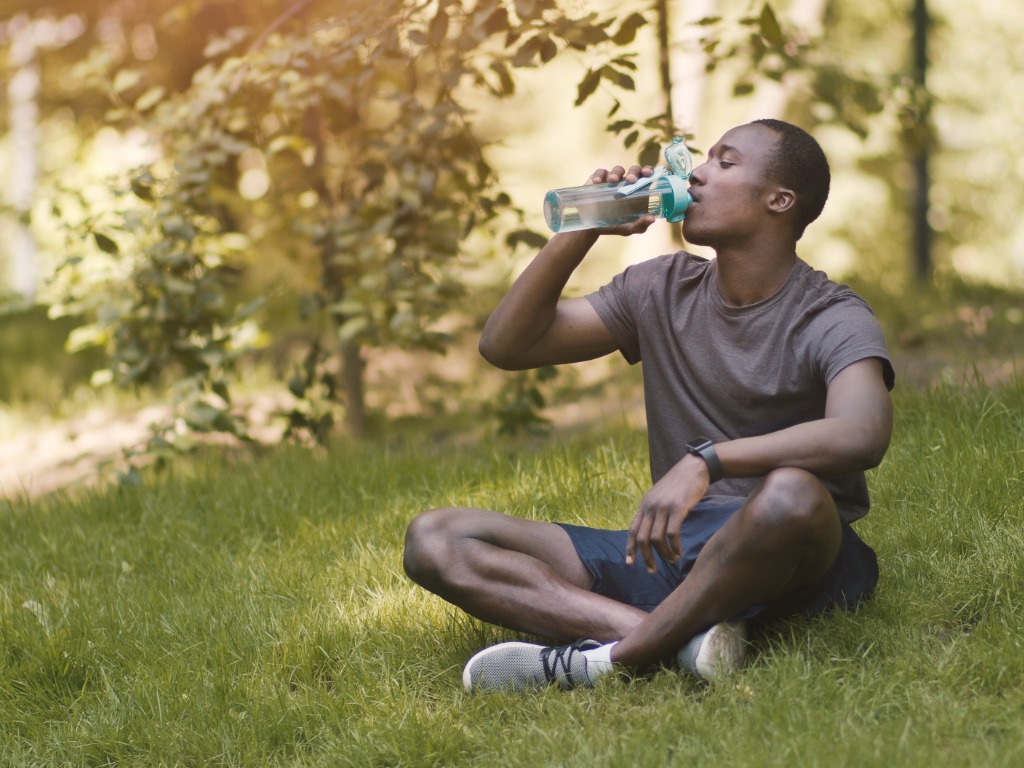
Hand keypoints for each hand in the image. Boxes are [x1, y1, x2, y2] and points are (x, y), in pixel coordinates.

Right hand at [586, 164, 656, 236]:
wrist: (591, 227)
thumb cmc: (612, 226)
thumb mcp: (627, 229)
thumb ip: (640, 225)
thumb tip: (652, 219)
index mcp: (637, 192)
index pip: (646, 177)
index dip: (648, 171)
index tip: (648, 174)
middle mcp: (626, 183)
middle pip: (634, 170)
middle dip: (633, 172)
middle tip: (630, 180)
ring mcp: (612, 180)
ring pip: (618, 169)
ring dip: (616, 173)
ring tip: (612, 181)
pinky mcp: (599, 180)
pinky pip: (601, 172)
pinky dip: (599, 175)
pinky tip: (597, 182)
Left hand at [625, 455, 709, 572]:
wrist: (695, 467)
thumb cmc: (680, 483)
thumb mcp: (661, 495)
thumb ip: (654, 510)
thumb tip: (652, 528)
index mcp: (645, 504)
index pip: (632, 529)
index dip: (630, 548)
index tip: (630, 563)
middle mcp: (650, 506)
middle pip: (642, 538)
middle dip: (645, 557)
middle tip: (652, 570)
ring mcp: (663, 508)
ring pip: (656, 539)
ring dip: (664, 555)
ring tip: (672, 560)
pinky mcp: (677, 509)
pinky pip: (671, 534)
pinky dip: (674, 547)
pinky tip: (679, 553)